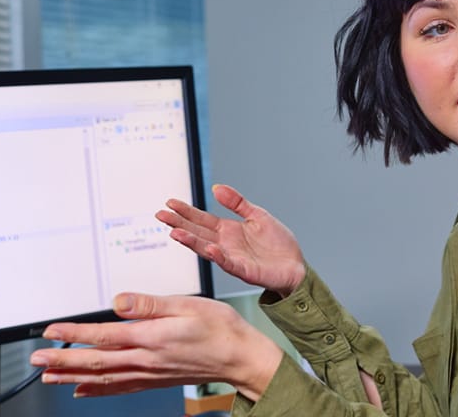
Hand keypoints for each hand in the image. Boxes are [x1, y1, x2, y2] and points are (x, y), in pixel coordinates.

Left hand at [29, 293, 282, 400]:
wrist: (240, 358)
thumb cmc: (220, 328)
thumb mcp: (188, 305)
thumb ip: (150, 304)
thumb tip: (119, 302)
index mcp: (152, 337)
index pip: (104, 336)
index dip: (74, 334)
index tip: (51, 331)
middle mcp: (146, 359)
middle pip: (96, 361)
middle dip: (62, 359)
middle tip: (36, 358)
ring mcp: (149, 372)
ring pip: (103, 377)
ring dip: (72, 376)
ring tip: (48, 374)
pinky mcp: (155, 380)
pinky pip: (120, 387)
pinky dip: (98, 389)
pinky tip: (83, 390)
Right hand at [156, 184, 305, 296]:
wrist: (296, 266)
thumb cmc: (278, 244)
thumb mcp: (257, 215)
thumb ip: (237, 203)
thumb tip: (216, 187)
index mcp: (228, 230)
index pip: (201, 219)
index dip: (186, 211)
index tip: (170, 203)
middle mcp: (225, 244)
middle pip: (197, 232)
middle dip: (179, 224)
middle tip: (161, 215)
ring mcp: (232, 258)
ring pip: (206, 248)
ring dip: (190, 241)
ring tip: (175, 232)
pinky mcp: (243, 270)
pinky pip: (227, 262)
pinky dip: (217, 255)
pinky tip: (208, 248)